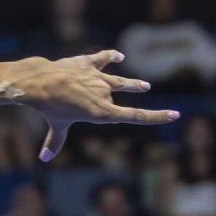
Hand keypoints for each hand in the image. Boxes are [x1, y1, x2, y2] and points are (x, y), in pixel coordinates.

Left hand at [0, 51, 178, 162]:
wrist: (41, 83)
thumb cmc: (49, 108)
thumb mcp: (57, 126)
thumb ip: (54, 142)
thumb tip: (44, 158)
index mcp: (102, 113)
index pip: (135, 116)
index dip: (155, 116)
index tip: (174, 115)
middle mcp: (104, 94)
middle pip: (117, 98)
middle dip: (122, 96)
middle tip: (137, 89)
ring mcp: (98, 77)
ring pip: (119, 80)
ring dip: (132, 83)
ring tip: (144, 85)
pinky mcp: (89, 63)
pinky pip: (104, 58)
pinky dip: (112, 57)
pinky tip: (119, 57)